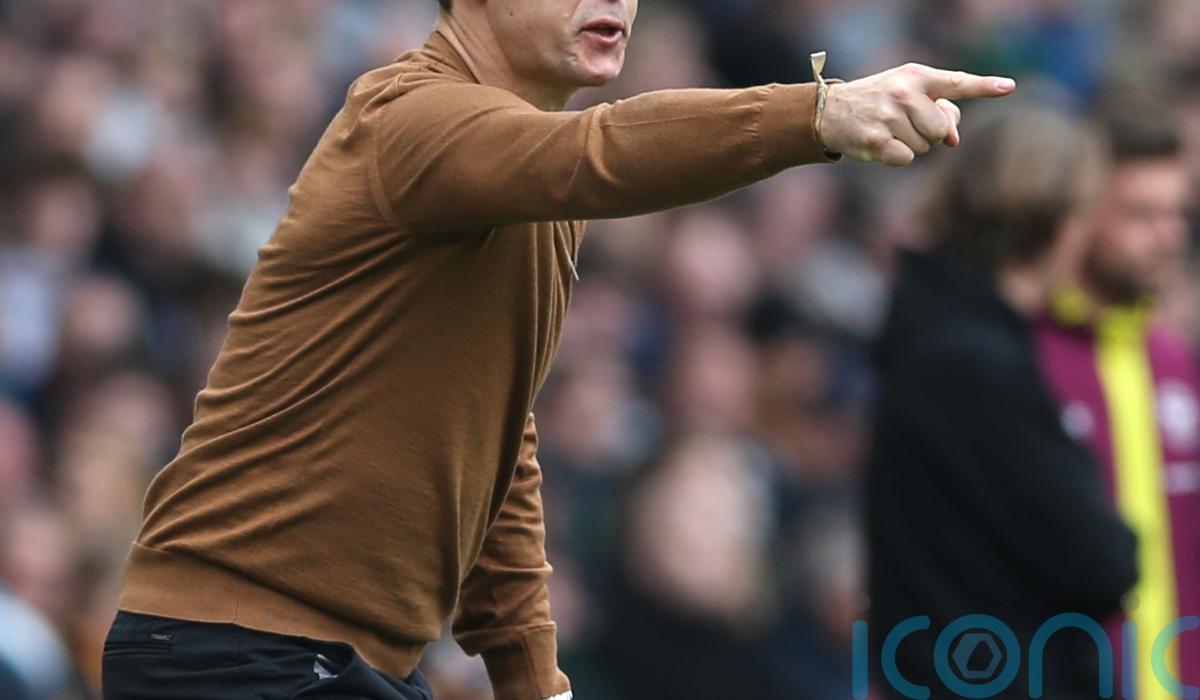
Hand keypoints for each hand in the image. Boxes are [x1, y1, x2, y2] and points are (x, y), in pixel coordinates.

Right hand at [818, 63, 1015, 166]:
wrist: (830, 111)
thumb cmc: (879, 101)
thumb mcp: (908, 93)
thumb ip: (939, 109)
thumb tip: (954, 141)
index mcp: (916, 76)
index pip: (956, 82)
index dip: (984, 86)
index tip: (1009, 86)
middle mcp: (904, 93)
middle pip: (942, 129)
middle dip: (930, 133)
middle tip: (906, 123)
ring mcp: (889, 117)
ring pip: (925, 146)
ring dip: (912, 145)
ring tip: (889, 130)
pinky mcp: (877, 141)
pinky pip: (907, 159)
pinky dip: (897, 157)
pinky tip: (881, 144)